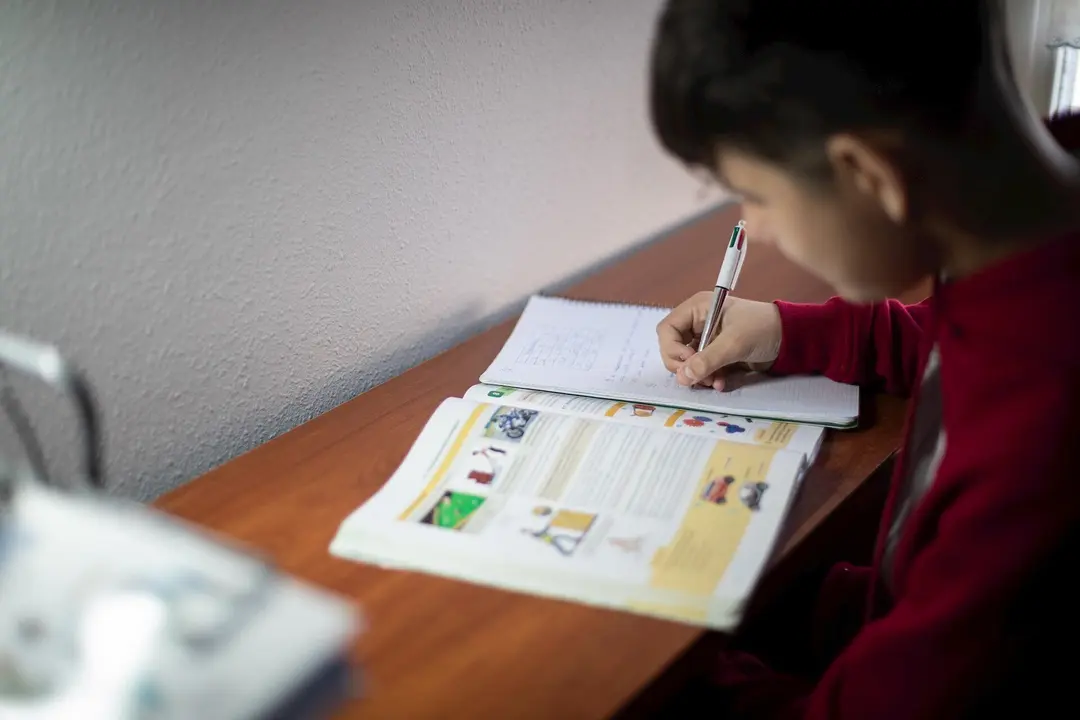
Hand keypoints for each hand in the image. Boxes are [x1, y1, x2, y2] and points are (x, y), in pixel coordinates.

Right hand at [656, 292, 781, 389]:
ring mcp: (707, 339)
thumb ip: (707, 360)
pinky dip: (709, 378)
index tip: (689, 362)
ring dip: (698, 375)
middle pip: (673, 348)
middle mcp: (698, 322)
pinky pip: (702, 369)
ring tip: (714, 382)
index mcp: (698, 309)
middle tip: (699, 378)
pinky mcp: (717, 354)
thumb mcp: (734, 343)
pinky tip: (721, 383)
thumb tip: (682, 377)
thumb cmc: (763, 328)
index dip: (672, 349)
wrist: (792, 339)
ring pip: (687, 362)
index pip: (668, 329)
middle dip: (685, 366)